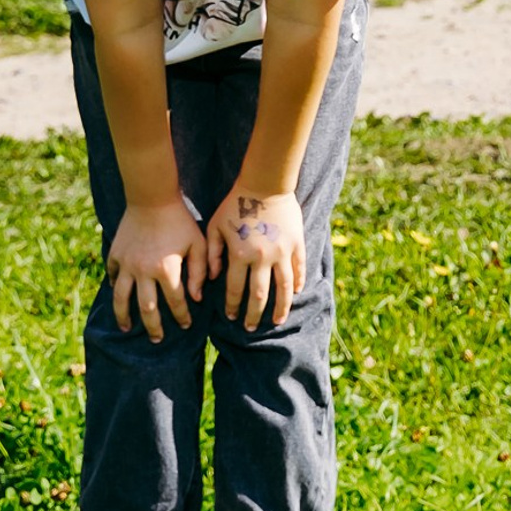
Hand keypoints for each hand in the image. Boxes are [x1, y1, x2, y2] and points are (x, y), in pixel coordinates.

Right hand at [107, 201, 207, 342]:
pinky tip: (119, 298)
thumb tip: (197, 298)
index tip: (186, 325)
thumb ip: (200, 271)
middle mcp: (143, 271)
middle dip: (153, 327)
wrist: (152, 198)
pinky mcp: (115, 256)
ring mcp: (126, 265)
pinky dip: (114, 289)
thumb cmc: (180, 220)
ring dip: (124, 317)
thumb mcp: (198, 243)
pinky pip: (112, 277)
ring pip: (122, 299)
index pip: (176, 301)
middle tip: (157, 339)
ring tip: (127, 329)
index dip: (182, 316)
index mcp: (166, 269)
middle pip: (146, 308)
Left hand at [207, 186, 306, 329]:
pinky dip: (298, 282)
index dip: (232, 306)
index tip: (230, 317)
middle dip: (254, 314)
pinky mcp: (296, 242)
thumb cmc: (236, 204)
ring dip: (280, 307)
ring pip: (284, 287)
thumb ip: (212, 254)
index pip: (236, 290)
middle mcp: (262, 257)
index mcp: (241, 255)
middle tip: (250, 327)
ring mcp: (282, 251)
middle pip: (260, 294)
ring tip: (277, 321)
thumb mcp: (215, 227)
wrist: (265, 183)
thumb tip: (211, 279)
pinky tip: (296, 293)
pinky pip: (299, 267)